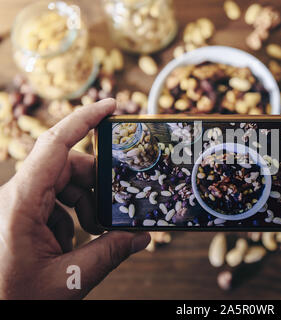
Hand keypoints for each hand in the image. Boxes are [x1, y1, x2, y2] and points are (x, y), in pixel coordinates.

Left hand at [0, 99, 149, 298]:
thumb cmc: (12, 299)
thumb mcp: (68, 279)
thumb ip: (108, 254)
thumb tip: (141, 237)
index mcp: (20, 203)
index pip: (55, 145)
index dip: (84, 119)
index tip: (111, 105)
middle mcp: (16, 196)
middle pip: (65, 166)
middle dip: (96, 183)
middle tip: (117, 206)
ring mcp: (16, 205)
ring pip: (61, 184)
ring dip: (86, 203)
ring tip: (96, 232)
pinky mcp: (19, 216)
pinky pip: (54, 202)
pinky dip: (73, 215)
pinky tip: (74, 242)